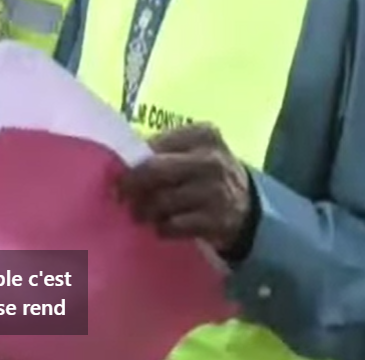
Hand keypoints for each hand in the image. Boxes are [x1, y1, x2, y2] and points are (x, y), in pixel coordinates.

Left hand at [116, 124, 253, 255]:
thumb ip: (161, 150)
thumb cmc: (206, 174)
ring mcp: (216, 191)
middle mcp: (211, 160)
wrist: (248, 208)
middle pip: (154, 171)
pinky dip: (162, 228)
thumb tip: (119, 160)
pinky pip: (174, 226)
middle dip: (132, 186)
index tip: (117, 175)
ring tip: (141, 214)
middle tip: (122, 197)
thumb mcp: (192, 152)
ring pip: (161, 201)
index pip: (153, 145)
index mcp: (202, 135)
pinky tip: (163, 227)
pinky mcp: (216, 221)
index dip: (130, 162)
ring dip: (145, 211)